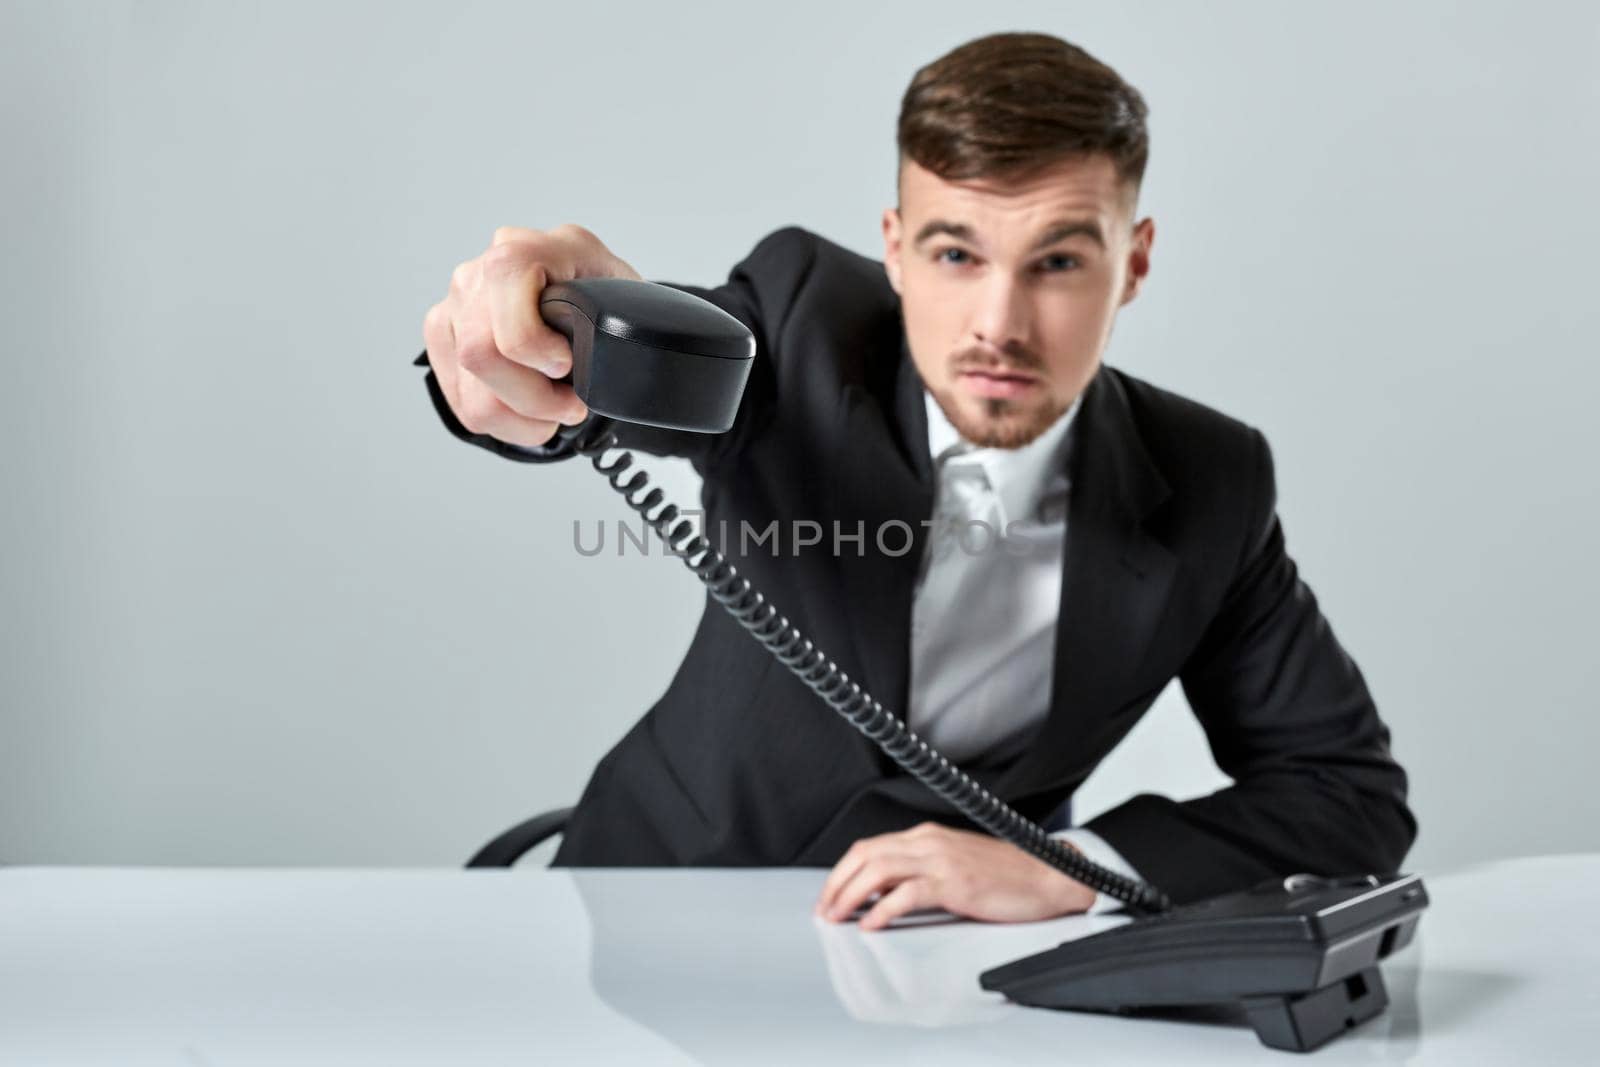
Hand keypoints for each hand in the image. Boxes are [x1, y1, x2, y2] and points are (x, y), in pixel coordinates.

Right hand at [421, 224, 642, 447]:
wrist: (588, 307)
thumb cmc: (605, 304)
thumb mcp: (625, 300)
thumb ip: (612, 318)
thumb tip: (592, 366)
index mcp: (529, 248)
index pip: (503, 285)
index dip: (533, 340)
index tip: (566, 363)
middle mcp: (480, 273)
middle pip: (479, 353)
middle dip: (535, 398)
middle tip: (570, 404)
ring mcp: (455, 307)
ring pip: (473, 395)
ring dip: (524, 419)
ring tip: (554, 411)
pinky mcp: (442, 341)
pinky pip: (463, 406)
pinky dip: (507, 424)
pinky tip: (531, 409)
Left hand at [813, 822, 1095, 930]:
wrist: (1048, 874)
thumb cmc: (1007, 876)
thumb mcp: (955, 866)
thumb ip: (921, 874)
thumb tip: (884, 896)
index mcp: (927, 837)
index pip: (869, 848)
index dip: (842, 873)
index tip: (829, 896)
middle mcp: (929, 842)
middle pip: (865, 855)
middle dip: (837, 884)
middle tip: (824, 911)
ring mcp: (941, 860)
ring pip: (878, 870)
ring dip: (851, 895)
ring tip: (838, 918)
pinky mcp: (955, 882)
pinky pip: (907, 893)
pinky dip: (882, 909)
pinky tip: (872, 924)